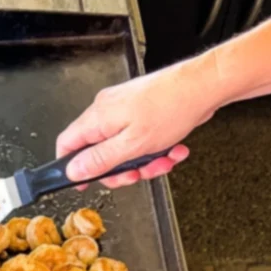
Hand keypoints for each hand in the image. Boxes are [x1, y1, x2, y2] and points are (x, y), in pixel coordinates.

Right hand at [56, 55, 222, 187]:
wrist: (204, 86)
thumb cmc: (172, 107)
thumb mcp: (132, 145)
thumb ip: (100, 160)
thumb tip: (74, 171)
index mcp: (98, 117)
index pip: (67, 144)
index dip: (71, 168)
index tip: (83, 184)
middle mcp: (106, 110)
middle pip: (97, 151)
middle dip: (119, 169)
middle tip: (135, 174)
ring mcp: (124, 109)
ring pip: (121, 148)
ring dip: (142, 161)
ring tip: (162, 161)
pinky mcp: (141, 110)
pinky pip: (137, 138)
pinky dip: (153, 149)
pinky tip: (170, 150)